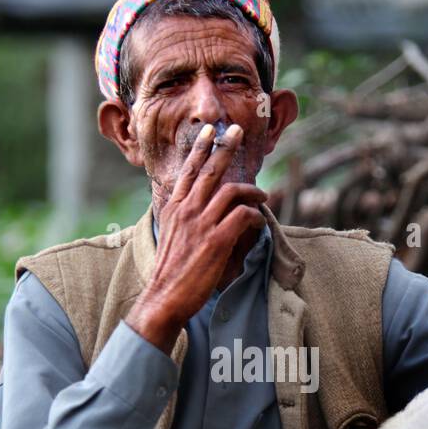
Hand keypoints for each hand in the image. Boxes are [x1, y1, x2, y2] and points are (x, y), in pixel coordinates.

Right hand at [125, 123, 267, 353]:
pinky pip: (243, 216)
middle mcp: (186, 211)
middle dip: (225, 146)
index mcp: (174, 209)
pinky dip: (255, 215)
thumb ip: (182, 221)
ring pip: (231, 191)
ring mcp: (201, 225)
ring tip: (263, 194)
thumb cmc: (170, 274)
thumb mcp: (170, 238)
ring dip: (252, 190)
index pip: (188, 171)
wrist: (164, 298)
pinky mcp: (217, 241)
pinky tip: (259, 221)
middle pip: (209, 170)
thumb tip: (195, 212)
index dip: (201, 149)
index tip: (210, 131)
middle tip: (236, 130)